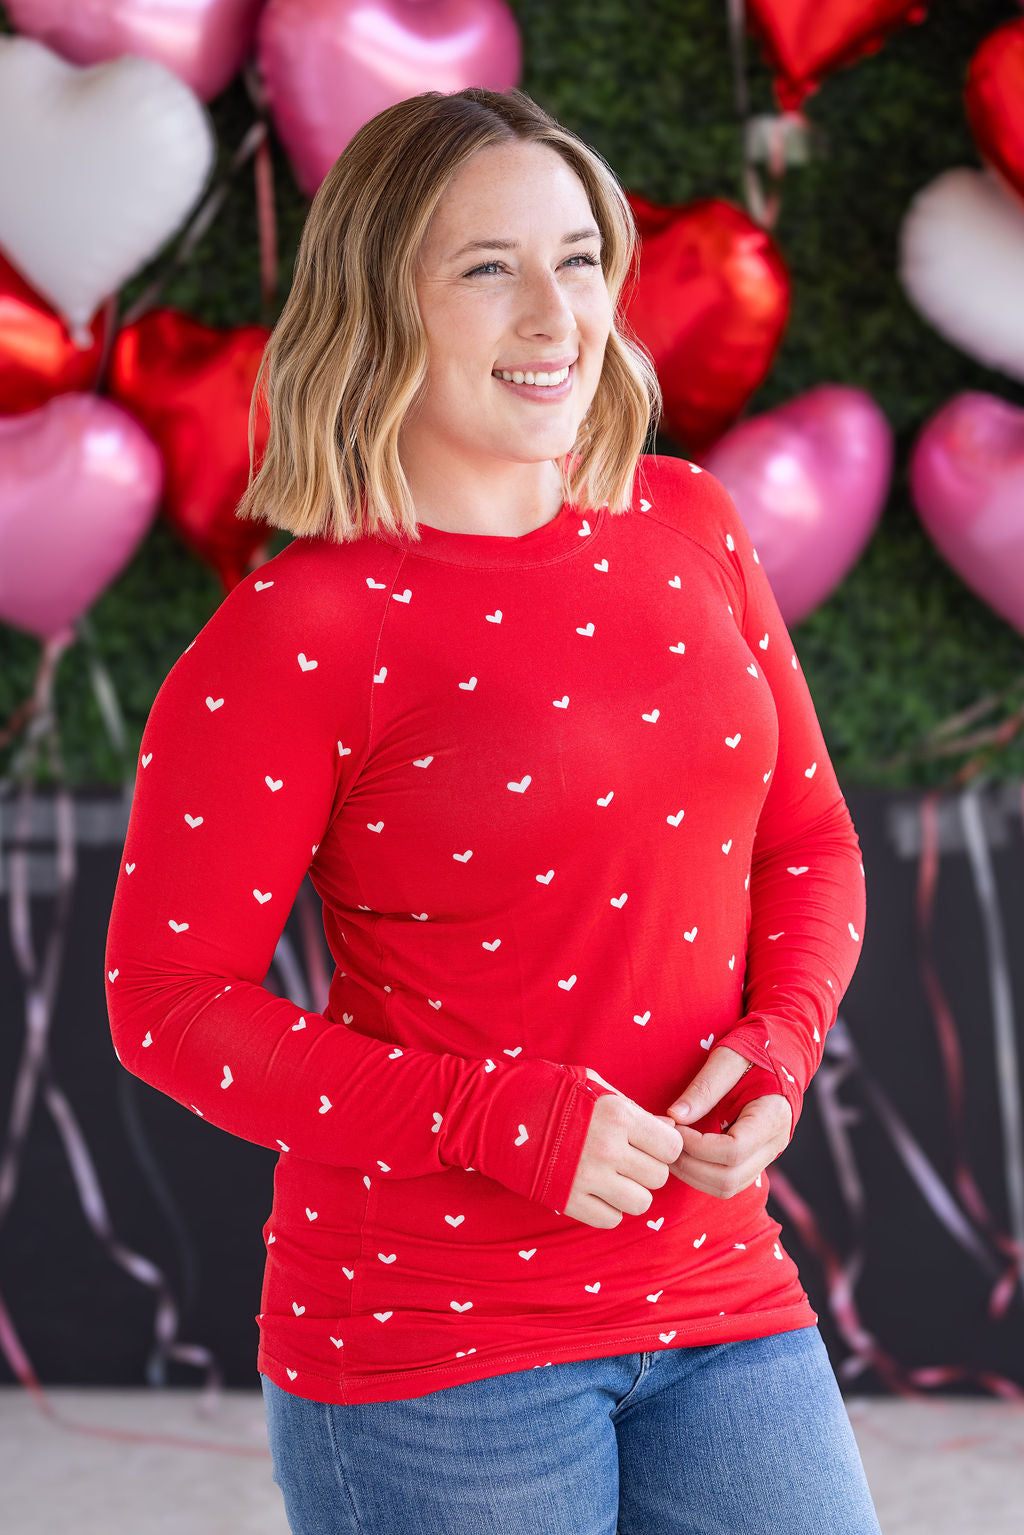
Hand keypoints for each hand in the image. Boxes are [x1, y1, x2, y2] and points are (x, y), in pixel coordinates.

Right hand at [562, 1069, 683, 1228]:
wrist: (494, 1111)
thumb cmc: (547, 1091)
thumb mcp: (593, 1085)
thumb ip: (634, 1109)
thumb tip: (669, 1129)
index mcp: (617, 1115)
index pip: (670, 1146)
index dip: (663, 1146)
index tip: (649, 1144)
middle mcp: (607, 1149)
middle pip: (658, 1177)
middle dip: (647, 1169)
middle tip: (627, 1160)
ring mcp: (587, 1178)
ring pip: (640, 1203)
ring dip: (631, 1192)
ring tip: (613, 1178)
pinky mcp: (567, 1200)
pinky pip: (610, 1219)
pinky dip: (607, 1209)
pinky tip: (594, 1191)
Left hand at [655, 1045, 791, 1198]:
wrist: (783, 1050)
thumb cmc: (756, 1048)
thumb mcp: (729, 1057)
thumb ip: (704, 1087)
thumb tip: (675, 1115)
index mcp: (772, 1117)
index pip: (733, 1151)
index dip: (697, 1146)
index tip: (674, 1126)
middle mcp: (774, 1143)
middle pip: (729, 1178)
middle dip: (690, 1166)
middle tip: (665, 1143)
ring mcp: (767, 1155)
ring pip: (728, 1187)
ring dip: (693, 1175)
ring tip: (670, 1149)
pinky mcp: (756, 1158)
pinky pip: (729, 1181)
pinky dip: (702, 1175)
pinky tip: (685, 1153)